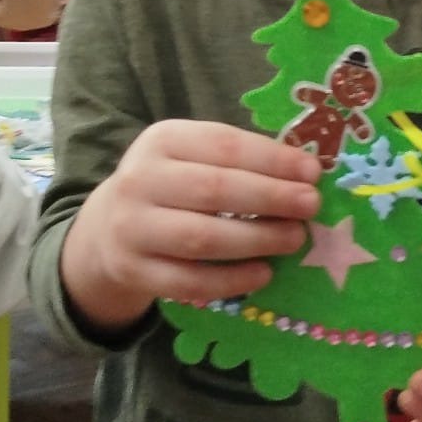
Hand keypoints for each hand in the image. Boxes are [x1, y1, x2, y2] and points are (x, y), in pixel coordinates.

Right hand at [61, 120, 321, 334]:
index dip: (273, 159)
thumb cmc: (172, 187)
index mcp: (162, 140)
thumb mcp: (193, 158)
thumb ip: (241, 162)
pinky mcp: (133, 270)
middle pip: (215, 189)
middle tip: (310, 206)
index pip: (224, 145)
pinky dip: (231, 279)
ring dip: (257, 239)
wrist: (108, 229)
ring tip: (294, 238)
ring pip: (202, 237)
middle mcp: (140, 180)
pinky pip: (188, 280)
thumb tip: (306, 175)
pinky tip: (263, 274)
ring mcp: (132, 227)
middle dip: (271, 197)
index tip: (313, 172)